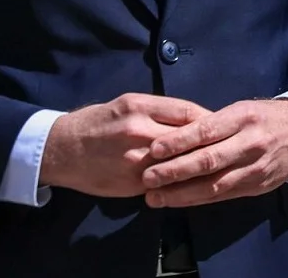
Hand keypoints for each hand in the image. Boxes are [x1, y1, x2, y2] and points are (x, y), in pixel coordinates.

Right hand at [39, 93, 208, 196]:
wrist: (61, 150)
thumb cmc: (98, 122)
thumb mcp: (129, 103)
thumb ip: (162, 110)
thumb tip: (198, 117)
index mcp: (140, 107)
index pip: (188, 112)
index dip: (210, 119)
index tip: (224, 124)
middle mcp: (139, 132)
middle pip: (189, 138)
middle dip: (210, 143)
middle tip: (226, 145)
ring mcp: (136, 160)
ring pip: (179, 163)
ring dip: (198, 165)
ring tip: (215, 164)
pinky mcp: (132, 183)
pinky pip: (165, 182)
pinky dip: (180, 181)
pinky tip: (192, 180)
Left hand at [141, 98, 287, 207]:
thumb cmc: (264, 117)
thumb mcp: (242, 110)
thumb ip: (213, 124)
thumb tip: (173, 138)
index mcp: (244, 117)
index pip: (207, 130)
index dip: (179, 141)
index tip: (154, 149)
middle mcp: (251, 143)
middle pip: (208, 160)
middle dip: (174, 171)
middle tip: (147, 178)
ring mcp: (256, 168)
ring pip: (214, 185)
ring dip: (181, 193)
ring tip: (155, 197)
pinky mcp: (257, 186)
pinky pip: (223, 195)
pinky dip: (198, 199)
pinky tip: (178, 200)